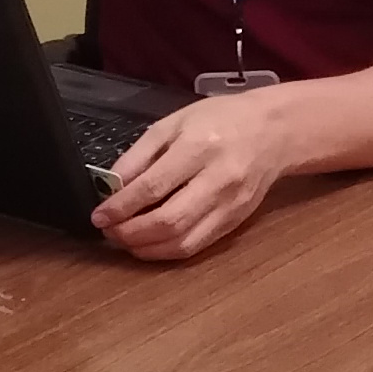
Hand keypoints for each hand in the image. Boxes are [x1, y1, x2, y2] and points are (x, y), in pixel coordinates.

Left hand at [91, 91, 300, 261]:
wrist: (274, 130)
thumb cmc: (221, 119)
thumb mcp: (174, 123)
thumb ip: (140, 155)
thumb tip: (111, 187)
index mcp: (199, 147)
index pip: (153, 187)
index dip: (121, 207)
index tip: (98, 216)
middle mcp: (217, 180)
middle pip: (169, 221)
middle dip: (130, 233)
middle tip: (109, 232)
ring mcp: (230, 205)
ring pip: (183, 241)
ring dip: (146, 248)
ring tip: (125, 240)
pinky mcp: (236, 222)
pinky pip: (198, 246)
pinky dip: (168, 251)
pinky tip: (150, 245)